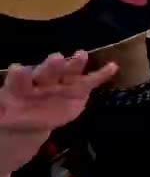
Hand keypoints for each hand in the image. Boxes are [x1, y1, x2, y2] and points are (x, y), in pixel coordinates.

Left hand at [0, 52, 117, 136]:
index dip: (19, 75)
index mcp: (20, 85)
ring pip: (69, 72)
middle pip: (47, 71)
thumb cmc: (12, 113)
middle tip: (56, 58)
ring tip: (81, 55)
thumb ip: (1, 109)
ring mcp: (61, 84)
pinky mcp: (78, 90)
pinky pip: (91, 81)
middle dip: (51, 65)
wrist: (29, 122)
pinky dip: (102, 74)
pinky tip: (112, 66)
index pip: (18, 79)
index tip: (18, 69)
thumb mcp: (1, 113)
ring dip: (75, 64)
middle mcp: (42, 79)